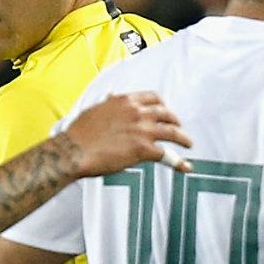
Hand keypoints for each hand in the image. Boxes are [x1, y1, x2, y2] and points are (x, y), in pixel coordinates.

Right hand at [63, 92, 194, 176]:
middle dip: (175, 121)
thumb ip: (108, 103)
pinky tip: (185, 167)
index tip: (164, 110)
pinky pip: (167, 155)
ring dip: (183, 138)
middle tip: (178, 127)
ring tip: (188, 144)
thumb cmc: (80, 133)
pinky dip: (179, 162)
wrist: (75, 150)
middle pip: (166, 114)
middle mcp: (138, 112)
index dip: (162, 105)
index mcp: (126, 101)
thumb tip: (111, 96)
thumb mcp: (95, 109)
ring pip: (172, 132)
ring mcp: (143, 130)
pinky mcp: (144, 149)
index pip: (153, 98)